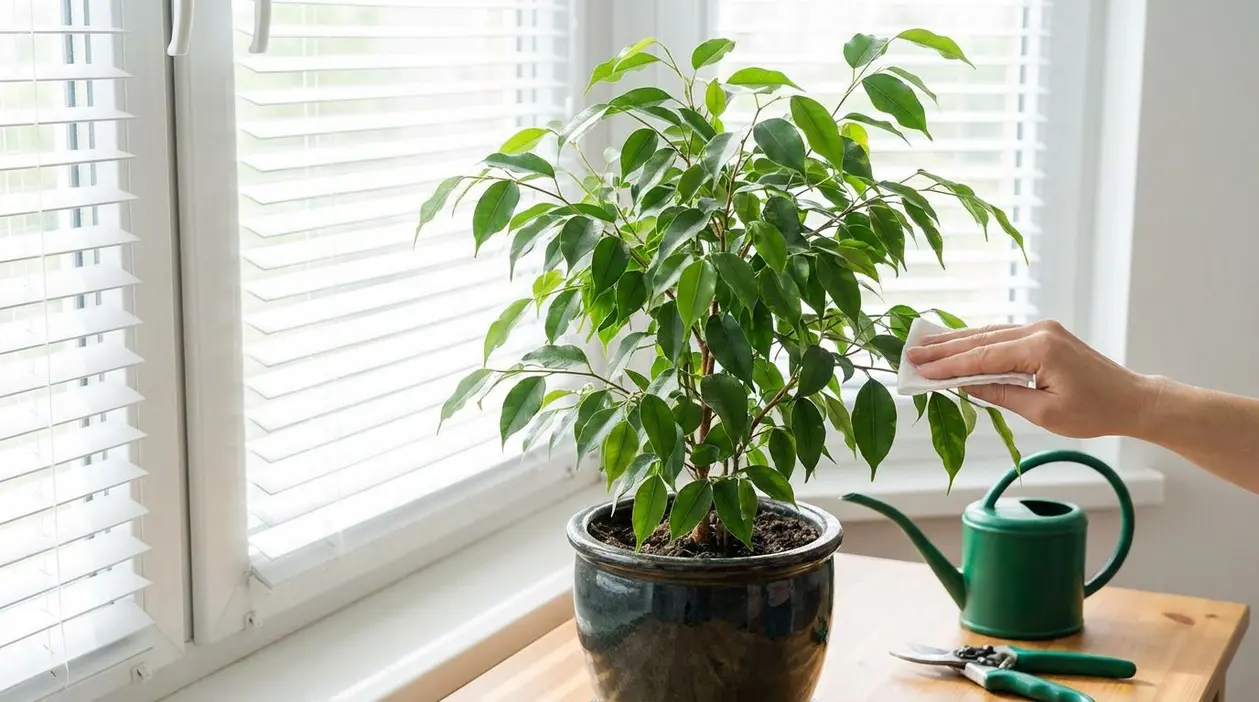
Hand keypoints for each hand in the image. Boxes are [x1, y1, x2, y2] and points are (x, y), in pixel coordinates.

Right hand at [905, 320, 1160, 438]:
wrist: (1132, 399)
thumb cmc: (1095, 412)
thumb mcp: (1044, 413)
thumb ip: (1002, 395)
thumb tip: (966, 385)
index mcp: (1040, 348)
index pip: (983, 358)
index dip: (948, 365)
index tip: (919, 370)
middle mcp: (1039, 331)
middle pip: (981, 339)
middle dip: (944, 348)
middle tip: (910, 354)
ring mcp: (1042, 329)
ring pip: (989, 334)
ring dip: (956, 342)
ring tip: (924, 346)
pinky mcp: (1045, 335)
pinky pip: (1002, 337)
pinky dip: (977, 343)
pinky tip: (956, 345)